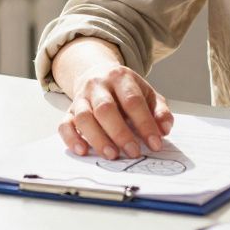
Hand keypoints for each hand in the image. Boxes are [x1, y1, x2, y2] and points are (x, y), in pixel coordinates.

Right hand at [53, 39, 172, 159]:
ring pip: (84, 117)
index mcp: (121, 78)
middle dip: (120, 133)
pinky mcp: (68, 111)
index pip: (133, 101)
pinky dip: (72, 139)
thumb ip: (159, 111)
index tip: (155, 143)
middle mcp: (98, 86)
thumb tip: (164, 130)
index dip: (145, 124)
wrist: (98, 74)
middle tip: (133, 152)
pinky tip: (83, 151)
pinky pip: (64, 124)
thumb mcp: (147, 94)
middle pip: (106, 108)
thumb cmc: (125, 90)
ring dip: (98, 138)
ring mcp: (81, 98)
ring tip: (112, 155)